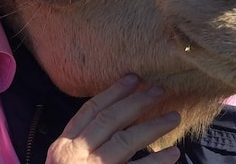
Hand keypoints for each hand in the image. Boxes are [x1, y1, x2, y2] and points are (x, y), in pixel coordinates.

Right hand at [46, 74, 180, 163]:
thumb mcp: (62, 161)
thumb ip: (79, 143)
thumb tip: (110, 122)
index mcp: (64, 145)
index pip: (89, 111)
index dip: (112, 93)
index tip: (132, 79)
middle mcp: (76, 155)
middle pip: (109, 121)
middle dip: (135, 102)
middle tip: (159, 90)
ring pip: (124, 141)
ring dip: (151, 127)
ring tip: (173, 117)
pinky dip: (156, 163)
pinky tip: (173, 154)